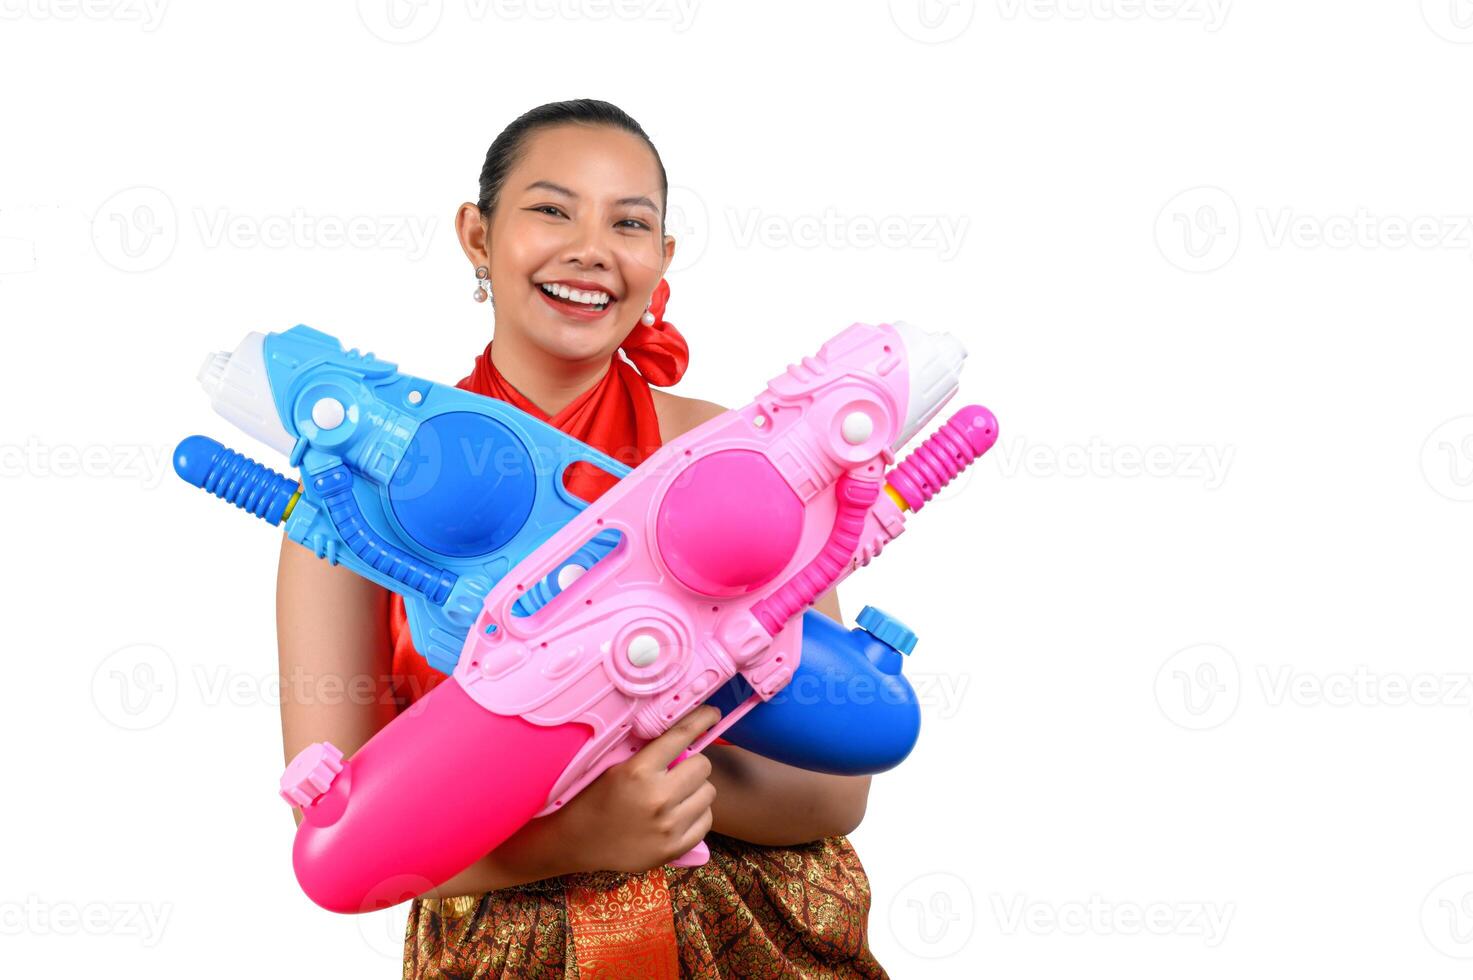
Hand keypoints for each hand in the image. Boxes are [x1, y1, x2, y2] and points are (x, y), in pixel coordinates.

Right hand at [553, 705, 719, 874]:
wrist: (575, 842)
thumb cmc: (592, 798)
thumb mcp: (615, 767)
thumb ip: (649, 754)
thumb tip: (684, 736)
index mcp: (639, 771)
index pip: (681, 736)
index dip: (701, 719)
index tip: (712, 714)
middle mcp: (657, 798)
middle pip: (702, 765)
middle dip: (692, 763)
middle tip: (677, 769)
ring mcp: (668, 826)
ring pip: (708, 792)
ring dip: (695, 789)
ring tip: (676, 794)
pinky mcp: (674, 849)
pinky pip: (706, 821)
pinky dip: (697, 814)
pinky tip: (678, 814)